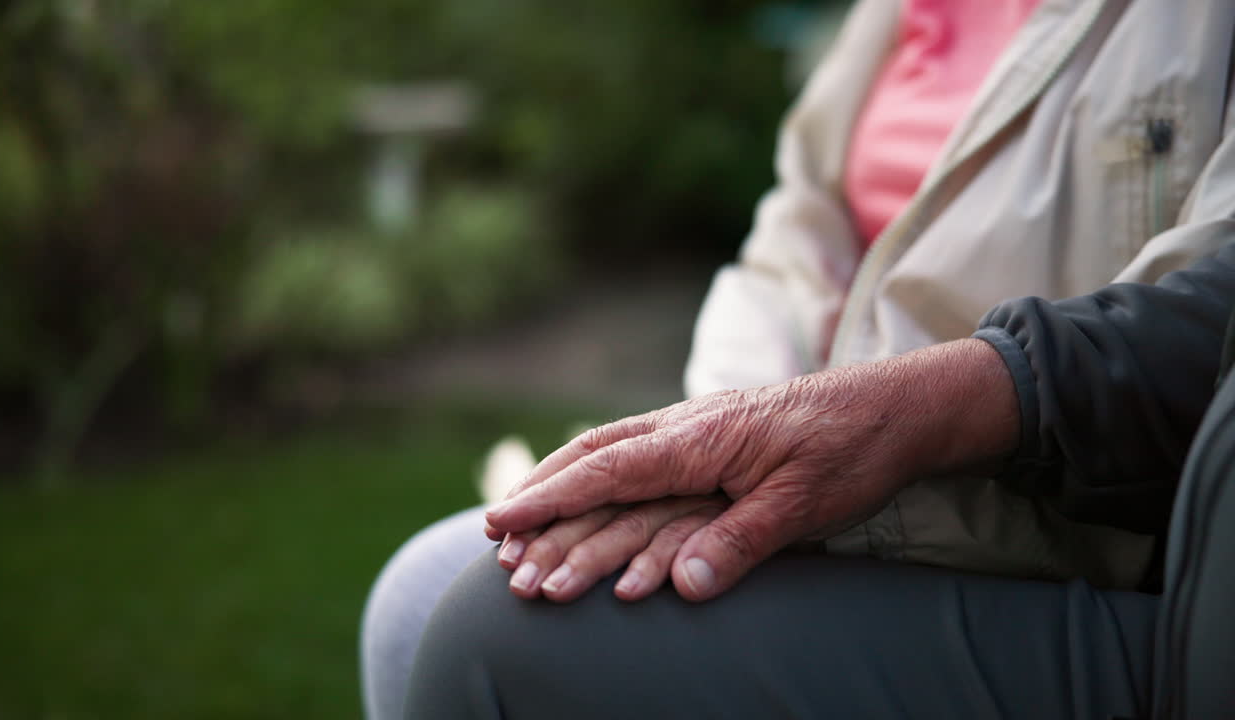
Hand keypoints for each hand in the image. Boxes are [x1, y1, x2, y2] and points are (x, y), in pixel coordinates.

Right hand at [485, 339, 1017, 601]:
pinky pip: (637, 452)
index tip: (499, 522)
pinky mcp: (710, 436)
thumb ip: (741, 541)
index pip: (608, 471)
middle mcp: (687, 427)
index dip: (549, 500)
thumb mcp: (806, 504)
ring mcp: (696, 428)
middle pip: (593, 456)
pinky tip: (587, 488)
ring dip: (563, 485)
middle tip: (494, 536)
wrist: (898, 404)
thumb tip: (677, 587)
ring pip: (610, 452)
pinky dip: (597, 473)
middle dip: (540, 495)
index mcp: (702, 438)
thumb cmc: (855, 450)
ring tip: (522, 519)